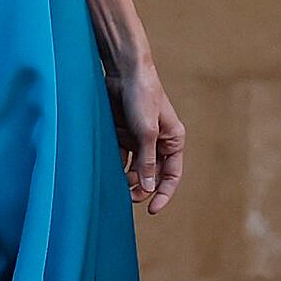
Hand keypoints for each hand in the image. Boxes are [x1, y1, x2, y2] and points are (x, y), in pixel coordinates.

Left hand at [115, 61, 184, 213]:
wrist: (123, 70)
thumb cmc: (142, 96)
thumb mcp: (146, 132)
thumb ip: (147, 162)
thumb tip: (149, 189)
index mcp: (173, 140)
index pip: (171, 175)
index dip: (163, 193)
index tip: (152, 210)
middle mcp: (158, 141)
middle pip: (151, 174)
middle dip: (141, 187)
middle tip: (127, 197)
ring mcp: (140, 137)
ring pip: (134, 166)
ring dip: (126, 176)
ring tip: (115, 184)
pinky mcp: (124, 132)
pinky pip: (121, 155)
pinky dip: (115, 162)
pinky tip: (107, 168)